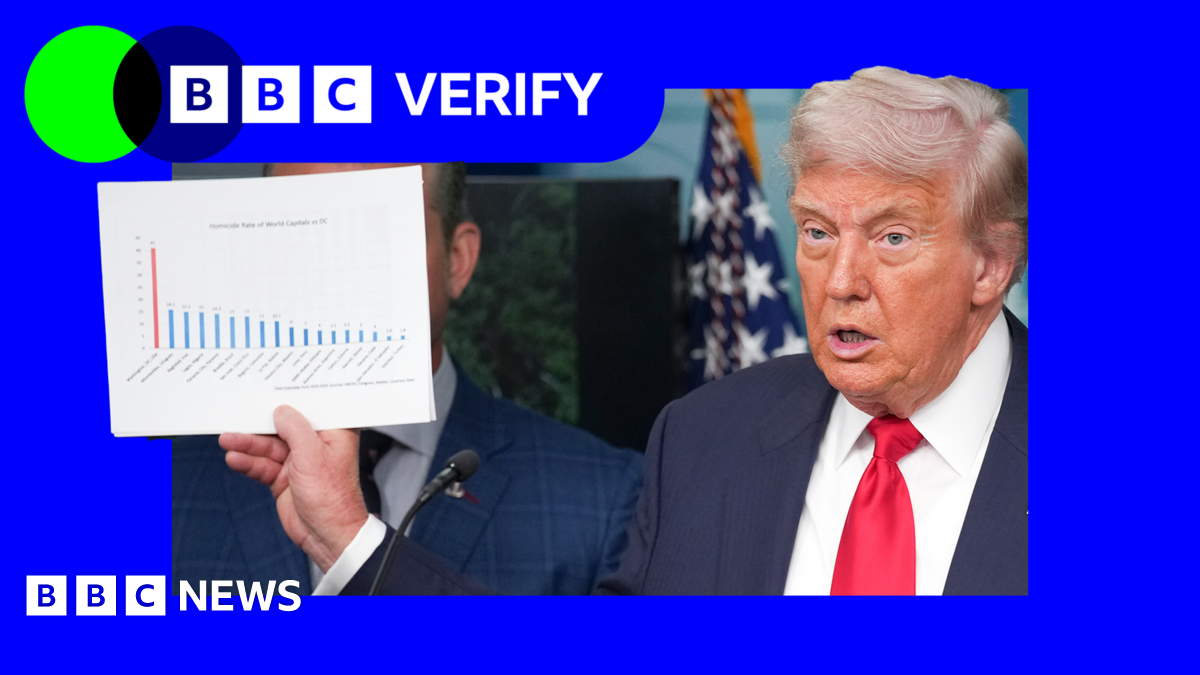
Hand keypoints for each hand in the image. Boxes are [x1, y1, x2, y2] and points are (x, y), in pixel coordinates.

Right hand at [220, 406, 367, 572]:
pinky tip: (234, 458)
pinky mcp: (285, 478)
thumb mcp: (312, 455)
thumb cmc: (333, 497)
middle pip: (282, 428)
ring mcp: (299, 462)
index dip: (289, 400)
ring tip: (227, 439)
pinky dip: (248, 462)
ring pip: (268, 448)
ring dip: (247, 445)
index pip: (309, 409)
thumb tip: (282, 411)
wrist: (327, 535)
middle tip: (236, 416)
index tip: (267, 390)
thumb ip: (295, 429)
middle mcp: (316, 445)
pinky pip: (263, 466)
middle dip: (259, 424)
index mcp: (334, 433)